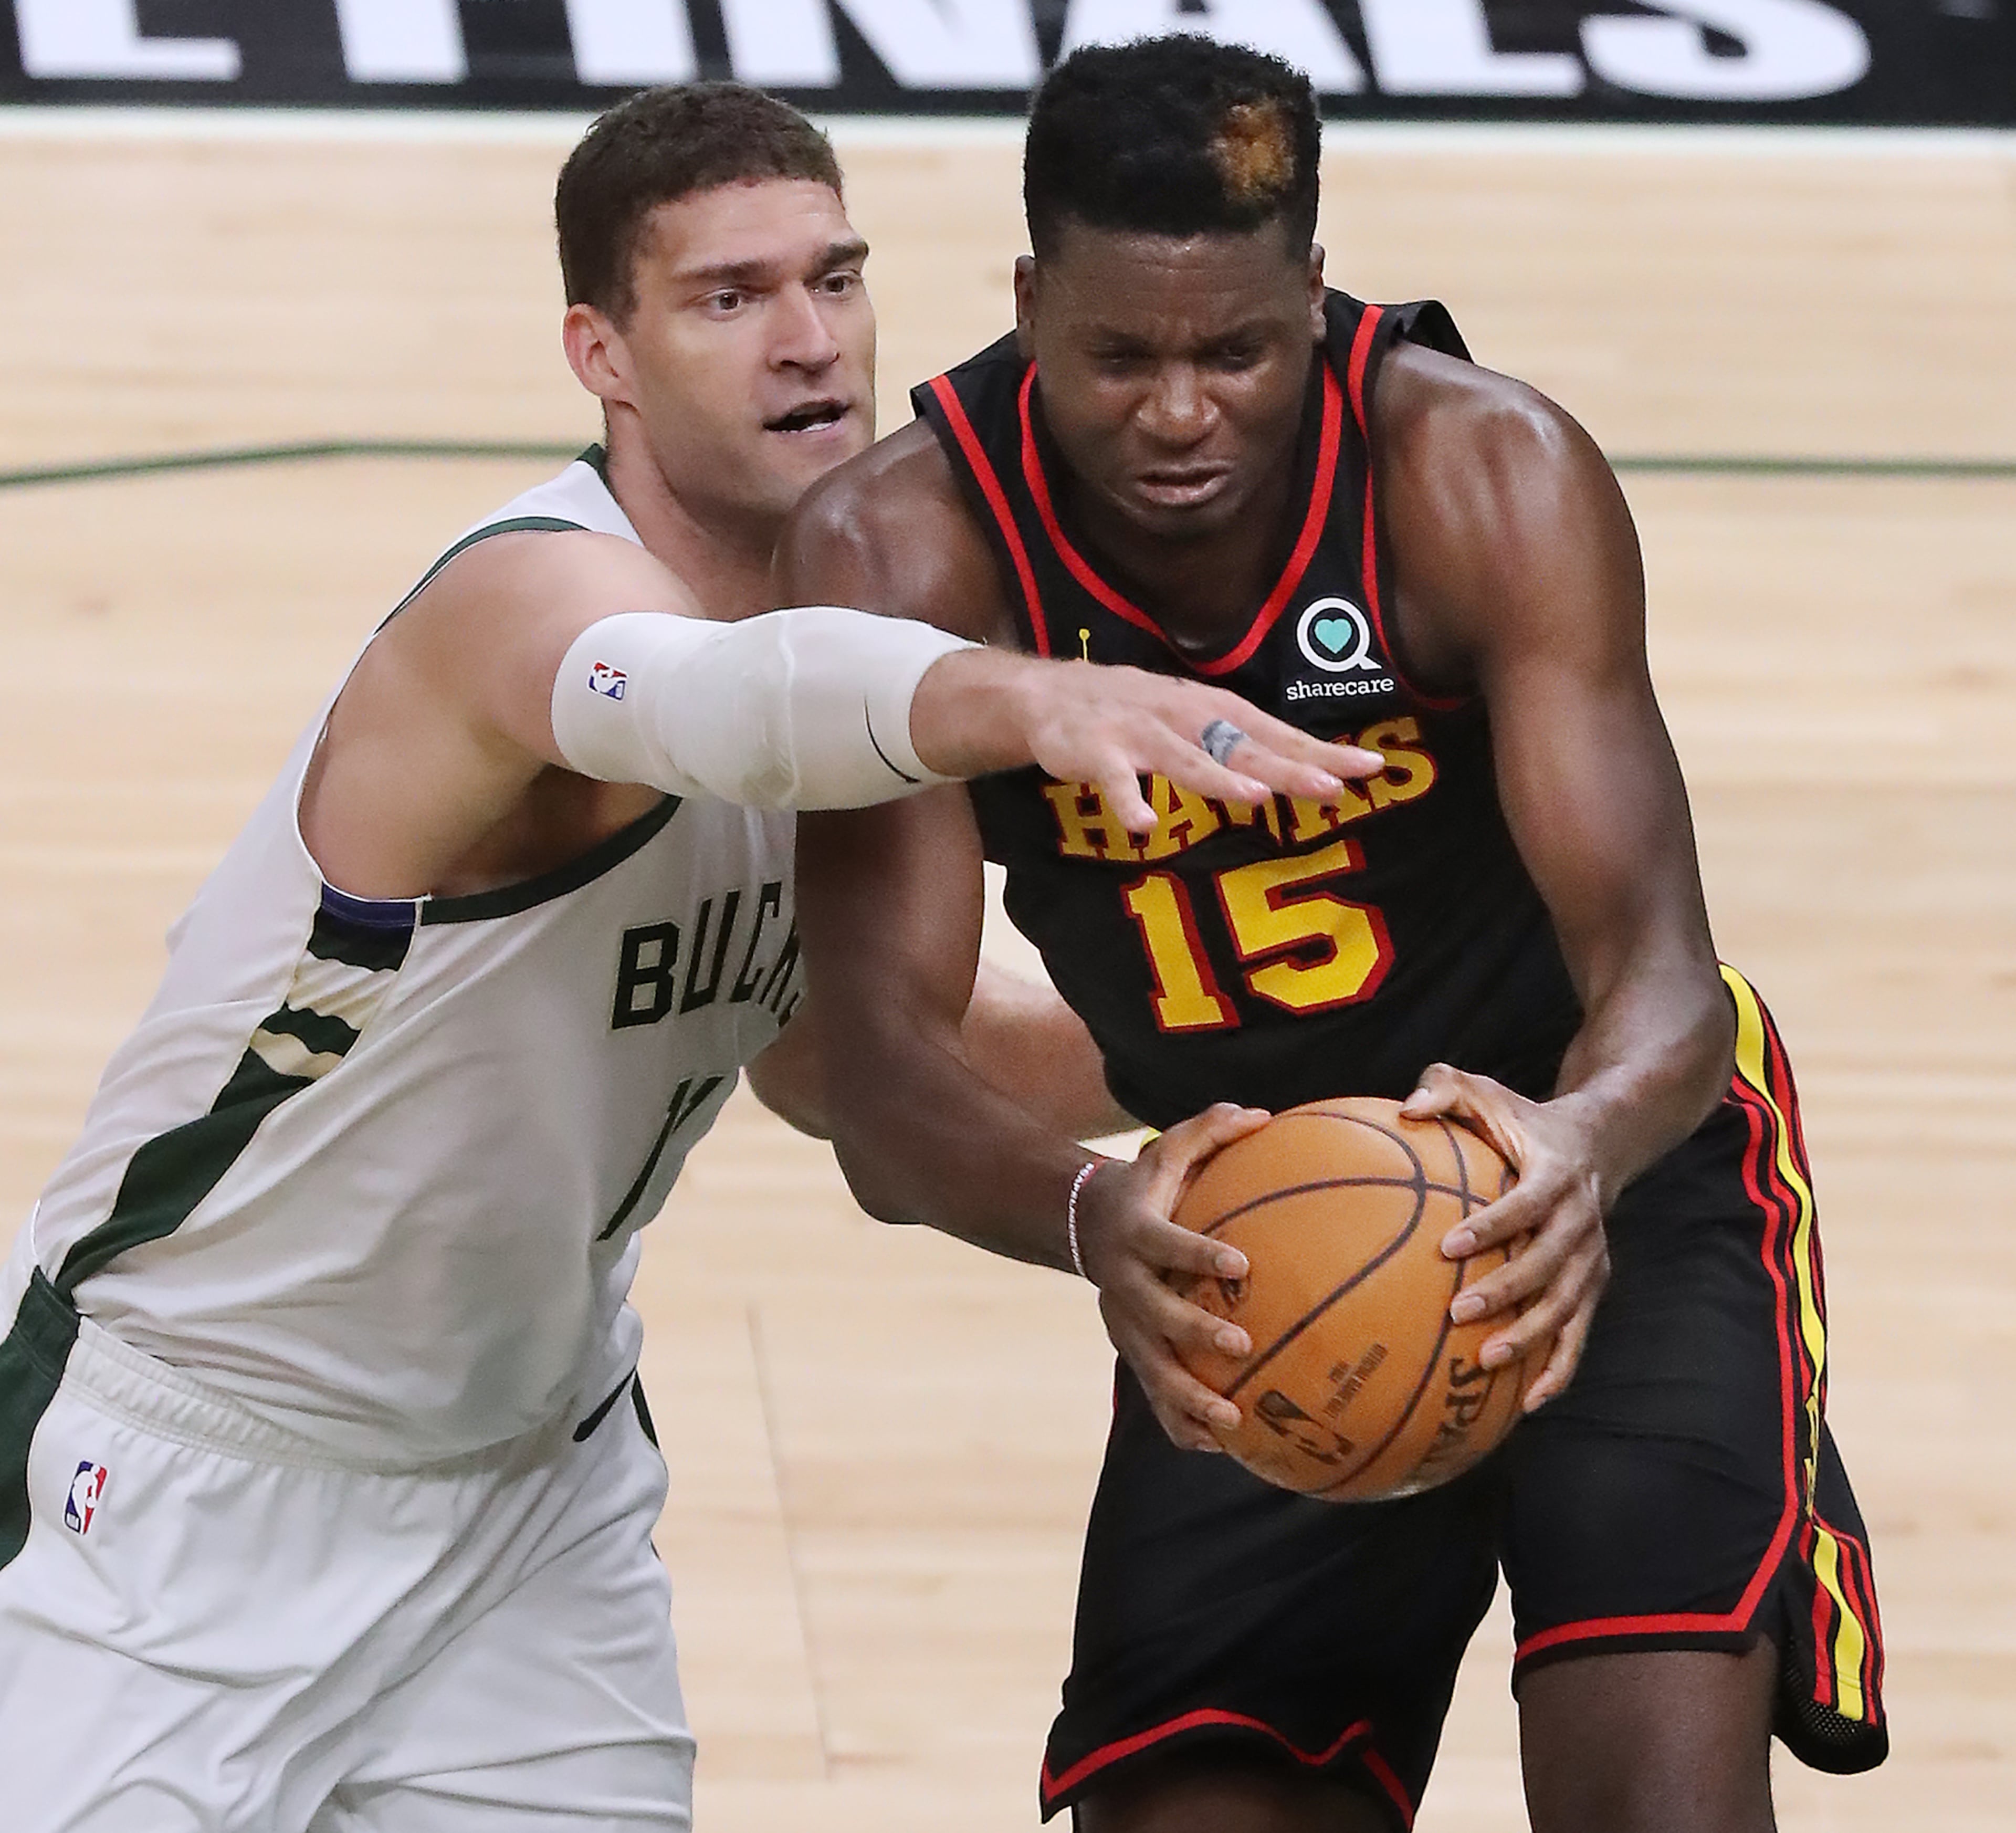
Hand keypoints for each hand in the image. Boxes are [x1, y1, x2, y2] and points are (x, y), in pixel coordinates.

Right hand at [914, 651, 1385, 829]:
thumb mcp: (1193, 721)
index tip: (1372, 768)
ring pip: (1183, 757)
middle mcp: (1183, 716)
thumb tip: (1308, 769)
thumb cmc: (1135, 716)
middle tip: (1335, 784)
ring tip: (1252, 797)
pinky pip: (1114, 780)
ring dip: (1216, 776)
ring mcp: (1138, 732)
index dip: (1322, 751)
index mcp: (1212, 711)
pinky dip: (1129, 800)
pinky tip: (1145, 825)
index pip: (1277, 733)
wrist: (1046, 695)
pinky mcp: (1094, 752)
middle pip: (1242, 744)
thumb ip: (1240, 745)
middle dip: (1288, 765)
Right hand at [1073, 1103, 1270, 1451]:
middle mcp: (1124, 1285)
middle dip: (1195, 1333)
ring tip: (1233, 1422)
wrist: (1082, 1226)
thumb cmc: (1144, 1186)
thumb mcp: (1166, 1152)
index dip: (1199, 1254)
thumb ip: (1208, 1131)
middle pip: (1155, 1315)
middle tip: (1241, 1343)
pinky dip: (1181, 1425)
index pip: (1167, 1244)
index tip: (1241, 1266)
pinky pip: (1153, 1398)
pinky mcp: (1129, 1352)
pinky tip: (1220, 1448)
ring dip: (1189, 1399)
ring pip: (1151, 1370)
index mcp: (1136, 1234)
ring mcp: (1124, 1326)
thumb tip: (1259, 1114)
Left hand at [1401, 1065, 1610, 1412]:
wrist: (1599, 1141)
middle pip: (1548, 1263)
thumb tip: (1406, 1107)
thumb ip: (1446, 1087)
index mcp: (1556, 1174)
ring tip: (1487, 1361)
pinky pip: (1580, 1333)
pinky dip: (1560, 1369)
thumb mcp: (1488, 1092)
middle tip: (1458, 1312)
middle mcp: (1582, 1220)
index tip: (1449, 1245)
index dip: (1493, 1226)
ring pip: (1567, 1305)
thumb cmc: (1523, 1120)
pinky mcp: (1594, 1284)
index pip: (1526, 1204)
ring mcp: (1592, 1257)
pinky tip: (1529, 1403)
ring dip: (1532, 1336)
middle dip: (1507, 1291)